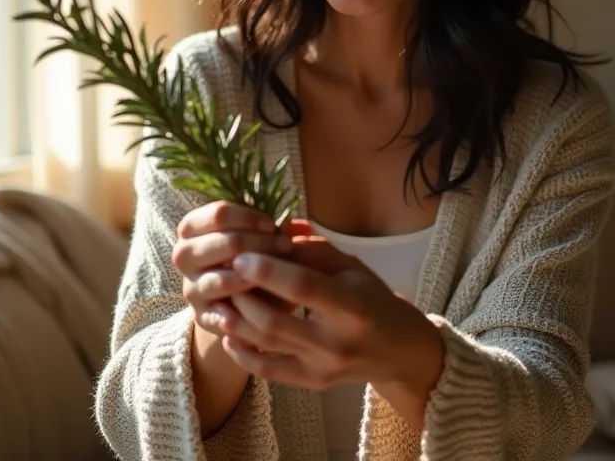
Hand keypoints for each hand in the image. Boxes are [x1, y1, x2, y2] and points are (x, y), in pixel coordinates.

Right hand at [171, 201, 311, 337]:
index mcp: (194, 227)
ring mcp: (191, 287)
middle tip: (287, 246)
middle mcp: (184, 255)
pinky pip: (216, 315)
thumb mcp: (261, 239)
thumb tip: (304, 228)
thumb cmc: (253, 258)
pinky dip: (237, 313)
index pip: (218, 214)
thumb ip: (278, 230)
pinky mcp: (200, 316)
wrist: (239, 299)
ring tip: (278, 274)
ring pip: (218, 279)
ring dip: (252, 276)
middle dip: (258, 243)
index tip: (274, 226)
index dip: (249, 217)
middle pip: (221, 243)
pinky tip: (259, 308)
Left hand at [205, 237, 444, 426]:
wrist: (397, 349)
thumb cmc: (372, 298)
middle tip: (221, 274)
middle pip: (275, 320)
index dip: (268, 271)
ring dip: (235, 320)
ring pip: (265, 345)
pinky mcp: (311, 383)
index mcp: (352, 305)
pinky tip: (227, 332)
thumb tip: (275, 232)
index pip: (303, 287)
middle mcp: (336, 342)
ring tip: (217, 298)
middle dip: (242, 295)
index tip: (240, 255)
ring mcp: (322, 368)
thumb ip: (314, 251)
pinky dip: (242, 354)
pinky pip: (267, 371)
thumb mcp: (351, 267)